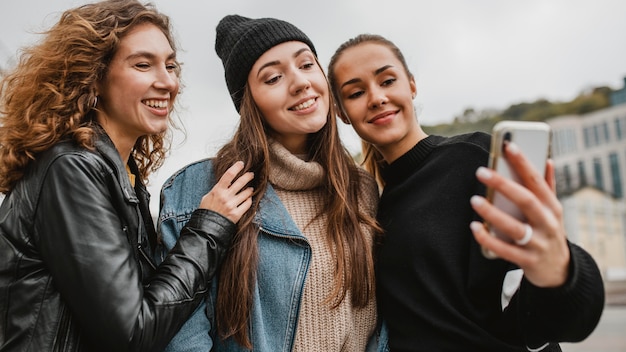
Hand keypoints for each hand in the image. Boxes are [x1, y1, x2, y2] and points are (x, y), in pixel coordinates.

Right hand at [199, 161, 253, 223]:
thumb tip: (226, 182)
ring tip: (250, 188)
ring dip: (250, 190)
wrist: (207, 227)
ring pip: (246, 193)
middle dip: (248, 176)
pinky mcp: (236, 214)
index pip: (229, 175)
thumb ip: (217, 189)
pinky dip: (249, 200)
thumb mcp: (208, 196)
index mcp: (217, 190)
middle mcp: (226, 197)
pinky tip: (248, 199)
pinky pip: (247, 204)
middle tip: (251, 174)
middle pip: (241, 182)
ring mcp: (232, 205)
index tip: (241, 164)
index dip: (236, 167)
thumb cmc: (206, 211)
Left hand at [469, 142, 569, 287]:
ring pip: (515, 227)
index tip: (508, 146)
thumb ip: (548, 187)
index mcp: (552, 207)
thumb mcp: (553, 211)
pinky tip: (475, 227)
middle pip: (526, 200)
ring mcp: (538, 243)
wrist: (559, 272)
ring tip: (474, 200)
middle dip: (503, 185)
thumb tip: (547, 159)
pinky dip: (489, 239)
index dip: (524, 163)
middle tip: (481, 171)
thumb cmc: (549, 232)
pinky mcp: (528, 261)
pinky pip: (505, 250)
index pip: (537, 181)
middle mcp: (548, 223)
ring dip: (493, 213)